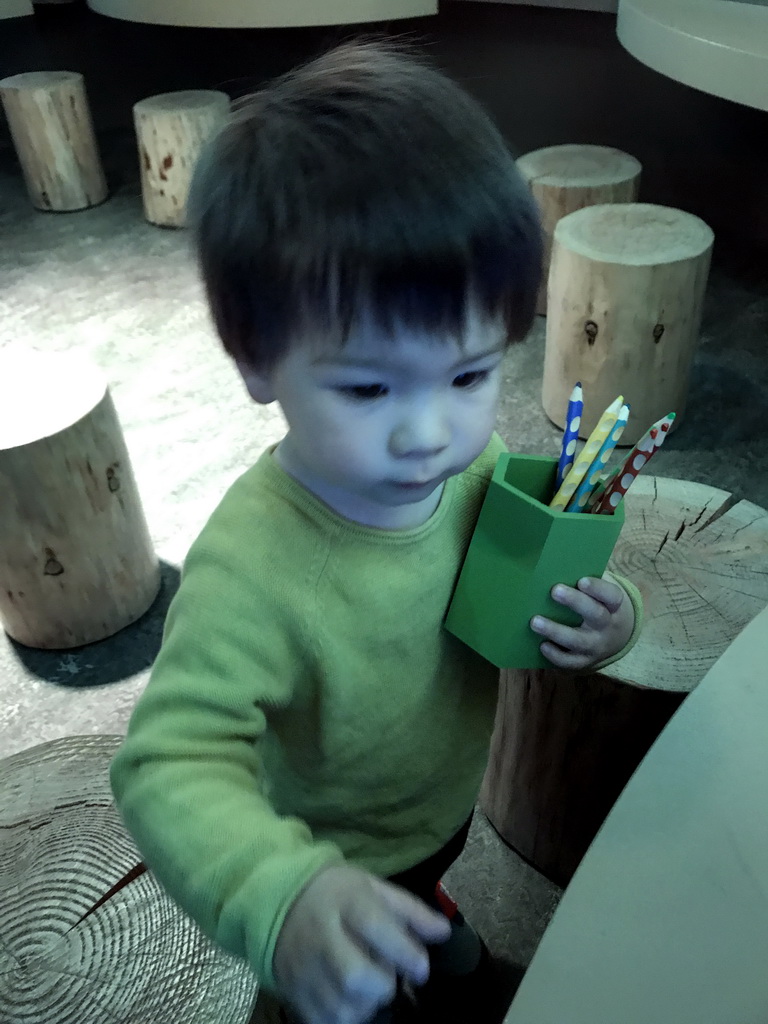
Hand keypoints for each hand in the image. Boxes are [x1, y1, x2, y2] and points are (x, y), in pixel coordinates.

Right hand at [273, 863, 450, 1023]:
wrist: (282, 901)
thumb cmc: (338, 895)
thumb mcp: (374, 889)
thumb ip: (411, 911)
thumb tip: (444, 932)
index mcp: (344, 901)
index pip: (374, 926)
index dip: (404, 951)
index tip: (421, 968)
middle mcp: (321, 934)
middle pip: (355, 976)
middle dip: (382, 985)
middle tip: (387, 977)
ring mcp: (304, 966)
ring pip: (341, 1006)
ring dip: (366, 1005)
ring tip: (368, 989)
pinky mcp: (293, 991)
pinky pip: (324, 1020)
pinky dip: (345, 1018)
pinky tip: (350, 1000)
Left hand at [530, 574, 634, 671]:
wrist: (617, 636)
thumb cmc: (600, 604)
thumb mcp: (602, 591)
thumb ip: (586, 580)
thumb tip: (555, 564)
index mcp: (614, 605)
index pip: (611, 596)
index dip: (598, 589)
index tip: (582, 580)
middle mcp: (608, 626)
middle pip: (595, 615)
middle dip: (575, 603)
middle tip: (554, 590)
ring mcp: (597, 646)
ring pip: (578, 641)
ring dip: (556, 631)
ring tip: (535, 621)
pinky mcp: (585, 660)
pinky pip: (570, 662)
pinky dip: (556, 655)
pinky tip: (542, 645)